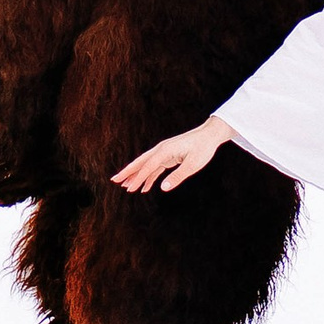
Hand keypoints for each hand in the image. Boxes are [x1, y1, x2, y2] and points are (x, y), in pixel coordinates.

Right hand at [114, 117, 234, 193]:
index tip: (128, 188)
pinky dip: (149, 177)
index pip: (147, 166)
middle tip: (114, 181)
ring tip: (126, 186)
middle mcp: (161, 150)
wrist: (209, 135)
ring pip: (146, 165)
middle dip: (127, 172)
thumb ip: (178, 176)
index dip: (137, 178)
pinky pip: (155, 167)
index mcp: (165, 151)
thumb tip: (163, 188)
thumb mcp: (193, 165)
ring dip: (137, 175)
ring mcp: (164, 152)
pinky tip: (146, 187)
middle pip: (140, 162)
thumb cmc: (203, 149)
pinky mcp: (168, 155)